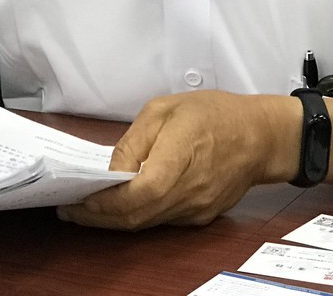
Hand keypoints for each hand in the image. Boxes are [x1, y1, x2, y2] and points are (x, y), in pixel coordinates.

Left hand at [57, 90, 298, 229]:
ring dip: (115, 219)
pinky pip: (162, 220)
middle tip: (72, 209)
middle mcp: (190, 190)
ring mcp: (197, 208)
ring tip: (89, 208)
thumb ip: (134, 141)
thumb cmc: (216, 114)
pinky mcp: (201, 215)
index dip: (105, 202)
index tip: (79, 199)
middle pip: (137, 216)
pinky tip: (123, 205)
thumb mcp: (166, 108)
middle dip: (99, 216)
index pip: (138, 193)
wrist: (260, 136)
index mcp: (181, 155)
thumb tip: (112, 172)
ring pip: (147, 222)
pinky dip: (138, 216)